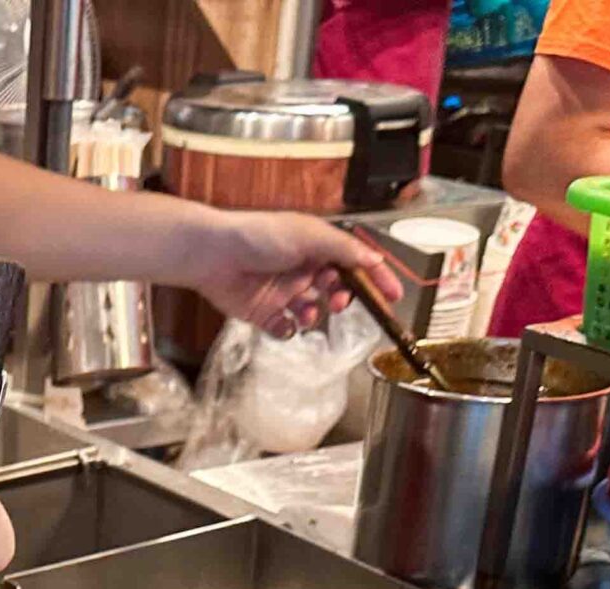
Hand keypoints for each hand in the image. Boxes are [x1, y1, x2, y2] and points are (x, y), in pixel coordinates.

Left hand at [189, 211, 398, 339]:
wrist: (215, 255)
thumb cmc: (260, 236)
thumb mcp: (309, 236)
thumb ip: (343, 249)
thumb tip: (374, 259)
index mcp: (316, 247)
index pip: (354, 263)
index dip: (376, 278)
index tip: (394, 296)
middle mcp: (303, 270)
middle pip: (337, 290)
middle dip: (343, 298)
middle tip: (338, 301)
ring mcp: (284, 293)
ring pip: (313, 312)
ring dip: (315, 314)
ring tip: (307, 310)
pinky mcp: (265, 313)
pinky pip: (286, 329)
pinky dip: (289, 330)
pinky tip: (286, 323)